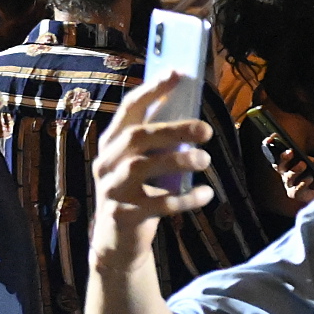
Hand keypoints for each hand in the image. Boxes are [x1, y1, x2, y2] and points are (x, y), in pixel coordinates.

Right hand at [90, 78, 218, 256]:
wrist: (116, 239)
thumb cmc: (137, 189)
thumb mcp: (142, 161)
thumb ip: (158, 139)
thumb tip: (189, 105)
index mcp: (112, 143)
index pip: (129, 109)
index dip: (152, 90)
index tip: (177, 74)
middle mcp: (107, 162)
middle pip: (136, 137)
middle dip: (173, 129)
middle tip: (207, 130)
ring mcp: (112, 189)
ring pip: (141, 167)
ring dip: (178, 160)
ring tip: (206, 160)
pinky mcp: (123, 214)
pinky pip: (157, 204)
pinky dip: (185, 198)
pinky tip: (206, 194)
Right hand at [268, 138, 313, 209]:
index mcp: (291, 162)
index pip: (276, 154)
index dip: (271, 146)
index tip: (272, 137)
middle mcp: (288, 173)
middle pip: (279, 165)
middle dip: (283, 158)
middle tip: (290, 151)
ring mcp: (291, 185)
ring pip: (288, 177)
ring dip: (295, 170)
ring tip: (304, 164)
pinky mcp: (297, 195)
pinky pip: (295, 190)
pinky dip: (302, 183)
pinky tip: (310, 178)